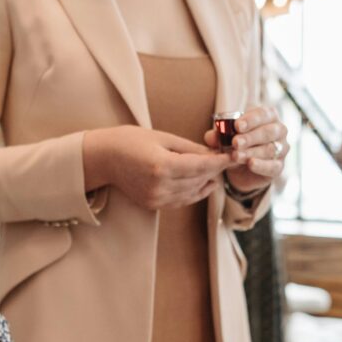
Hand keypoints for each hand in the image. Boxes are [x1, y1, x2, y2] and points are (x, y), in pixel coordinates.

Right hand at [83, 124, 231, 209]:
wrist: (104, 158)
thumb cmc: (130, 140)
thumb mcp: (163, 137)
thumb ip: (190, 148)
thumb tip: (215, 154)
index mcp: (162, 166)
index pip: (202, 166)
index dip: (222, 162)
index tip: (237, 155)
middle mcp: (160, 186)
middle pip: (200, 180)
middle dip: (217, 170)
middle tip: (231, 158)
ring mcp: (156, 198)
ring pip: (193, 193)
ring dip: (208, 181)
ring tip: (218, 170)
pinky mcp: (153, 204)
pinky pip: (182, 200)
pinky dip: (195, 192)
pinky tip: (205, 183)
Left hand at [206, 106, 288, 194]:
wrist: (241, 170)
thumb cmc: (236, 146)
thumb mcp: (224, 139)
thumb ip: (217, 137)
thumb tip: (210, 136)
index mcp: (267, 116)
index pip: (262, 114)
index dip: (250, 120)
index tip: (237, 126)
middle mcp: (279, 130)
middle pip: (268, 131)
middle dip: (250, 137)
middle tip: (235, 143)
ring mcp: (282, 148)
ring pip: (270, 149)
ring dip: (252, 152)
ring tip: (236, 156)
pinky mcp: (278, 166)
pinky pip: (273, 165)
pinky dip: (262, 165)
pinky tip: (251, 164)